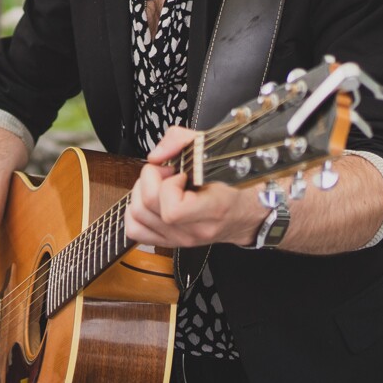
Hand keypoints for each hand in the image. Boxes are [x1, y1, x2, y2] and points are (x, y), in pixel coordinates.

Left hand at [124, 125, 262, 249]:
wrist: (247, 212)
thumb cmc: (235, 182)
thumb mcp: (215, 150)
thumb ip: (182, 141)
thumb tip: (156, 155)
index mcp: (212, 210)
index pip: (172, 210)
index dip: (168, 185)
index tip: (179, 173)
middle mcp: (194, 230)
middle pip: (147, 208)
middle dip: (150, 180)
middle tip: (167, 172)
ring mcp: (181, 239)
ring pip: (137, 217)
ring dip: (142, 192)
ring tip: (161, 184)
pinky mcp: (171, 241)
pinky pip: (135, 230)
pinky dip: (136, 211)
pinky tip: (153, 199)